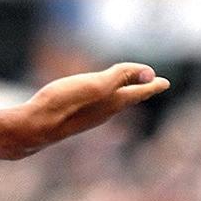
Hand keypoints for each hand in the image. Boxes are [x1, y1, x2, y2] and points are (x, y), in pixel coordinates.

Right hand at [15, 63, 169, 155]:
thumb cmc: (64, 104)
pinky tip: (96, 98)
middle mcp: (104, 111)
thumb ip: (121, 77)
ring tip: (129, 89)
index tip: (165, 82)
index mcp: (112, 101)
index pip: (138, 91)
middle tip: (153, 85)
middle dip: (141, 90)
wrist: (35, 127)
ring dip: (125, 94)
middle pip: (128, 98)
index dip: (151, 84)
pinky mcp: (74, 116)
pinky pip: (98, 105)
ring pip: (114, 103)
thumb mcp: (95, 85)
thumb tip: (150, 73)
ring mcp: (89, 116)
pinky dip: (106, 98)